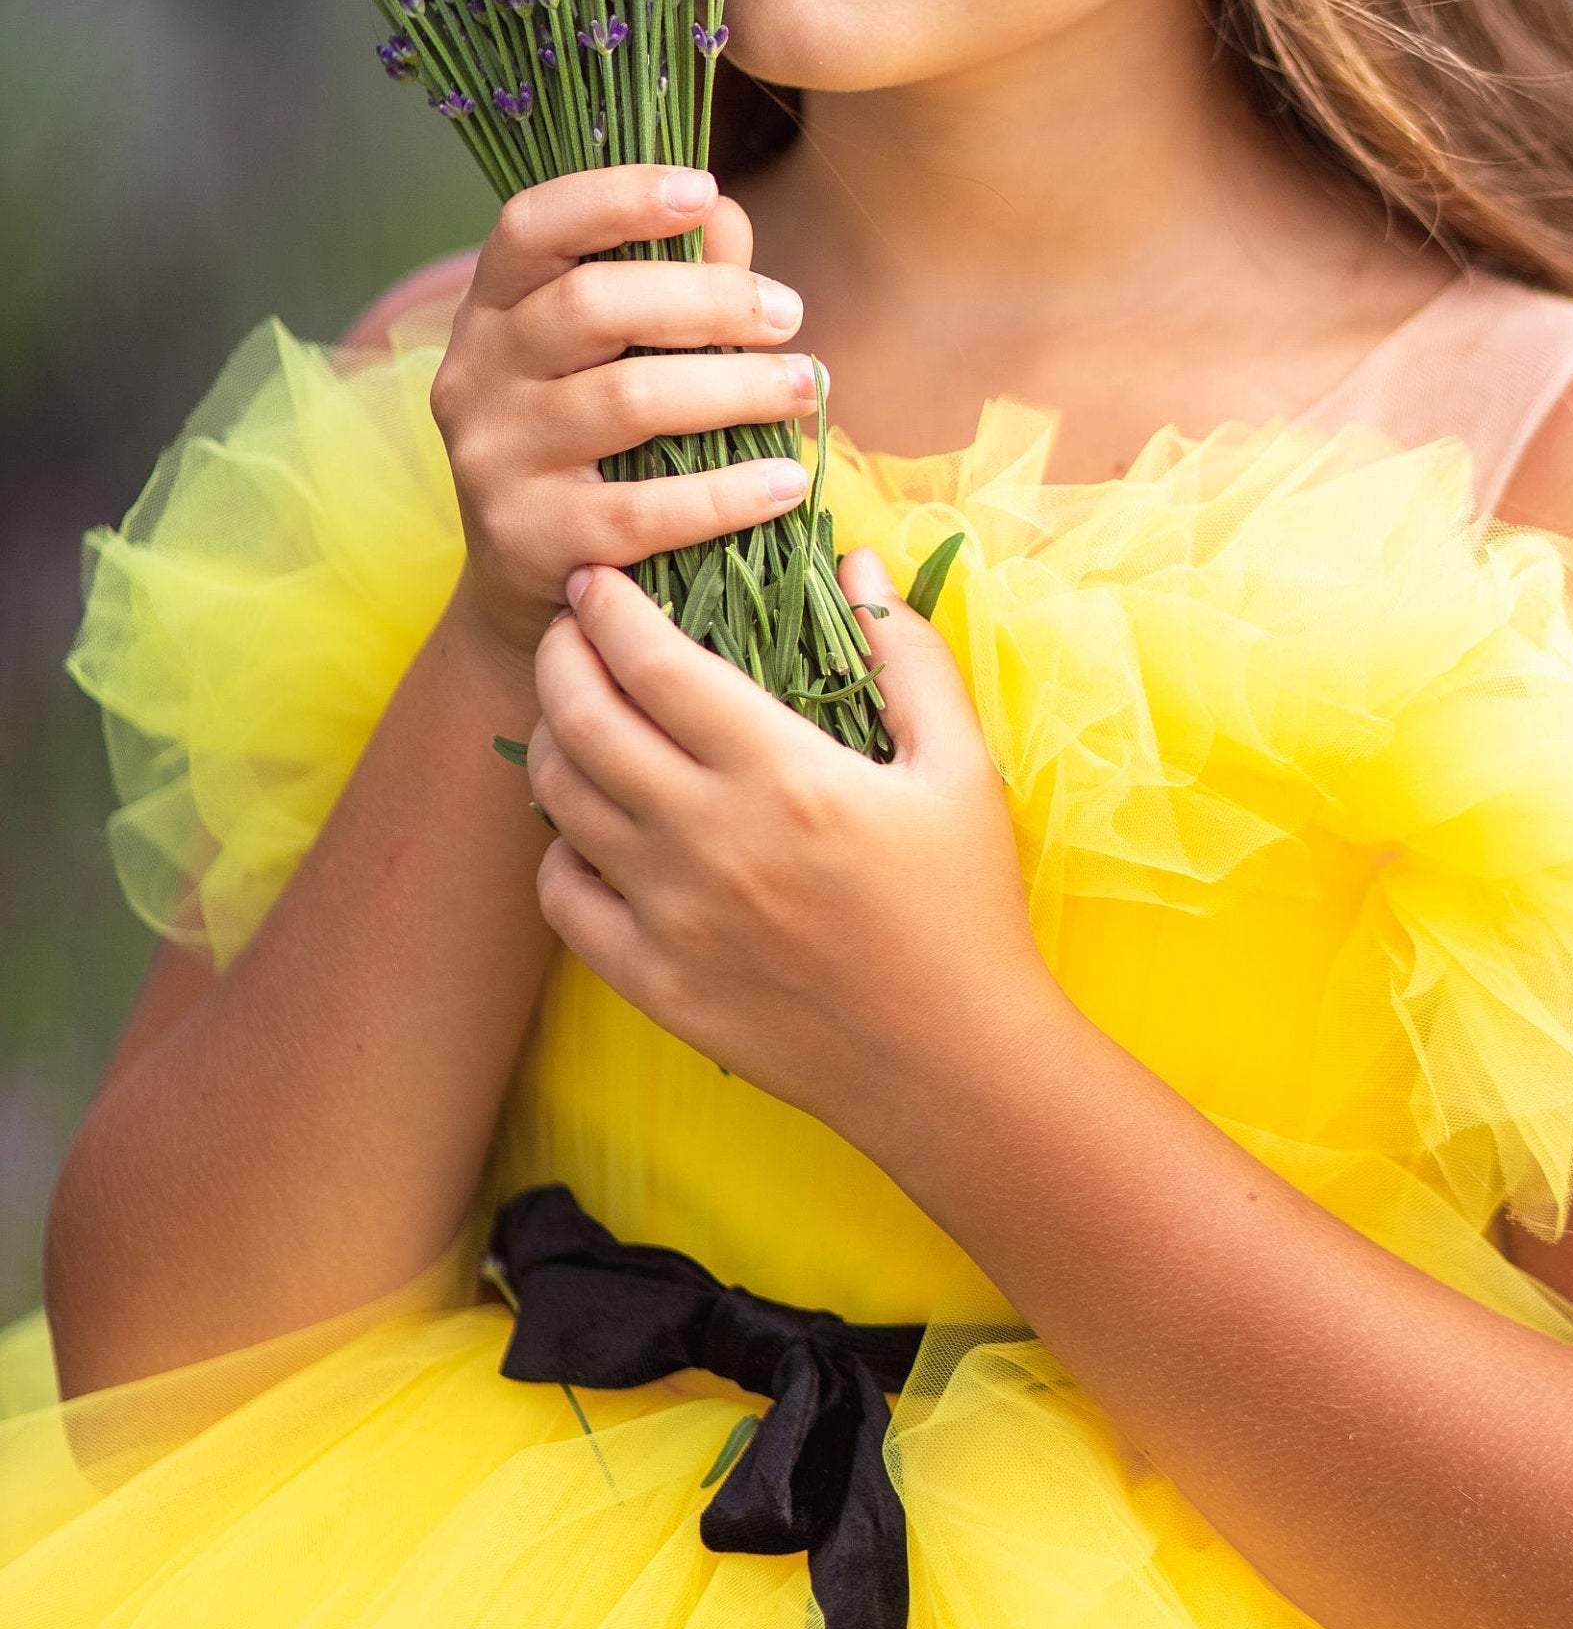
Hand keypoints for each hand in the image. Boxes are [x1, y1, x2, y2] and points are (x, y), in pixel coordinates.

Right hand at [428, 162, 824, 673]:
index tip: (702, 191)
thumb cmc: (593, 443)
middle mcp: (474, 375)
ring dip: (736, 388)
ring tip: (805, 388)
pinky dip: (726, 493)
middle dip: (709, 300)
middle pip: (591, 305)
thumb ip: (665, 284)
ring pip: (627, 400)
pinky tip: (785, 482)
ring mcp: (493, 459)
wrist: (531, 589)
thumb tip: (723, 215)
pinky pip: (643, 509)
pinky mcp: (530, 540)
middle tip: (789, 314)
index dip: (614, 197)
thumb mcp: (611, 356)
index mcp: (490, 309)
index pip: (531, 226)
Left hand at [525, 541, 1060, 1144]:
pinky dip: (559, 850)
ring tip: (573, 715)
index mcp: (781, 773)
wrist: (952, 1063)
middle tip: (568, 629)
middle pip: (582, 719)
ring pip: (561, 802)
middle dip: (560, 654)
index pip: (655, 663)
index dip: (610, 608)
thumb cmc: (965, 905)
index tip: (596, 579)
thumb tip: (858, 565)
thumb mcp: (961, 766)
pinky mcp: (652, 983)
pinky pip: (563, 899)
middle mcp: (706, 838)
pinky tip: (590, 830)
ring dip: (551, 741)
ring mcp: (669, 917)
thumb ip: (909, 654)